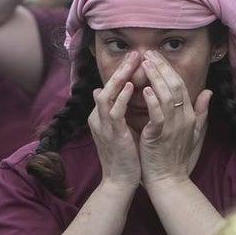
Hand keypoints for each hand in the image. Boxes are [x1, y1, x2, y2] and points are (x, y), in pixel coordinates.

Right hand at [88, 51, 142, 188]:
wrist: (120, 181)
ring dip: (120, 77)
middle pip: (107, 86)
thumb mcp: (121, 129)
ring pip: (107, 95)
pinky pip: (114, 112)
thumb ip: (119, 110)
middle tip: (135, 53)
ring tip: (133, 62)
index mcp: (102, 116)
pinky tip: (129, 86)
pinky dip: (121, 98)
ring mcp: (103, 126)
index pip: (110, 88)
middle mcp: (98, 117)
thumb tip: (114, 91)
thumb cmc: (126, 156)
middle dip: (121, 69)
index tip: (137, 58)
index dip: (122, 72)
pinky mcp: (111, 134)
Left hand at [137, 51, 209, 185]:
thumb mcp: (194, 134)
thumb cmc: (177, 159)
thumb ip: (201, 112)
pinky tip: (145, 89)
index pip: (182, 86)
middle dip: (162, 68)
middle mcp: (185, 119)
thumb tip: (208, 91)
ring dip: (156, 78)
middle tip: (149, 53)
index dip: (170, 70)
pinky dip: (152, 101)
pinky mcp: (160, 136)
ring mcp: (174, 127)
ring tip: (145, 65)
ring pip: (167, 96)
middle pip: (175, 86)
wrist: (169, 181)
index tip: (157, 57)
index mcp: (191, 116)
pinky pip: (158, 115)